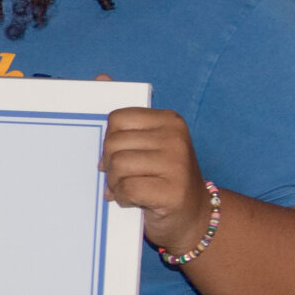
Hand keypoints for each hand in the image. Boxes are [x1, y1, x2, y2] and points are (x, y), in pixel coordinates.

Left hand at [101, 107, 214, 257]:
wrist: (194, 216)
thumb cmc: (162, 178)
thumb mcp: (146, 143)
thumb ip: (125, 116)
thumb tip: (100, 78)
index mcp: (168, 120)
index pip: (116, 119)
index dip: (110, 141)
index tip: (122, 155)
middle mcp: (176, 137)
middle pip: (113, 144)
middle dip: (110, 165)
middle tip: (125, 177)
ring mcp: (177, 164)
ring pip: (117, 166)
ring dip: (116, 183)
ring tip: (131, 189)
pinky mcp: (172, 191)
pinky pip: (126, 189)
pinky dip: (123, 198)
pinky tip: (135, 201)